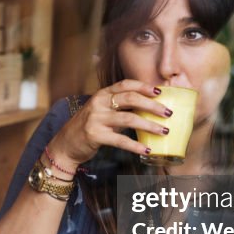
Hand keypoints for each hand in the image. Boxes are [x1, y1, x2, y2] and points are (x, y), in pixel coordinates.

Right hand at [46, 80, 171, 168]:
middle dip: (152, 105)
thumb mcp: (102, 112)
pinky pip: (121, 140)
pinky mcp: (95, 136)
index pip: (126, 84)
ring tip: (164, 131)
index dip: (144, 87)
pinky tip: (147, 149)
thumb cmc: (89, 127)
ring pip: (129, 119)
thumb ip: (121, 108)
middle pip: (130, 98)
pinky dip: (136, 145)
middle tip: (168, 113)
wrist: (65, 144)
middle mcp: (99, 103)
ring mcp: (96, 119)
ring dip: (149, 125)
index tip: (161, 92)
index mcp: (102, 94)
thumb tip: (149, 108)